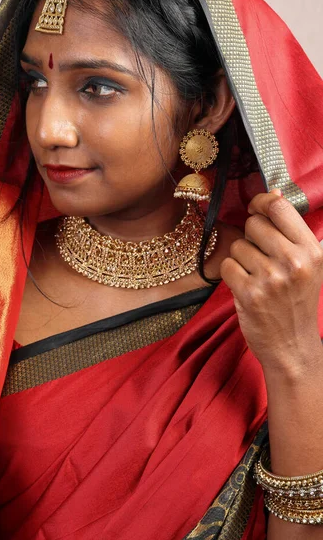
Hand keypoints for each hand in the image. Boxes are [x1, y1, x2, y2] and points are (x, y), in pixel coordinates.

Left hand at [220, 190, 322, 375]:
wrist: (292, 346)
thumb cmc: (296, 302)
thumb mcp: (307, 265)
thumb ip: (290, 230)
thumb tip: (273, 193)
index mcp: (312, 250)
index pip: (279, 206)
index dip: (261, 202)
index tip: (255, 209)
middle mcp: (294, 262)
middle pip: (253, 224)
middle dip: (251, 237)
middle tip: (260, 256)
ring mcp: (271, 279)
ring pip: (237, 245)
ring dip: (241, 258)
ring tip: (256, 276)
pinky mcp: (249, 294)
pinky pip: (227, 266)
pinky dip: (232, 275)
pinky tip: (245, 287)